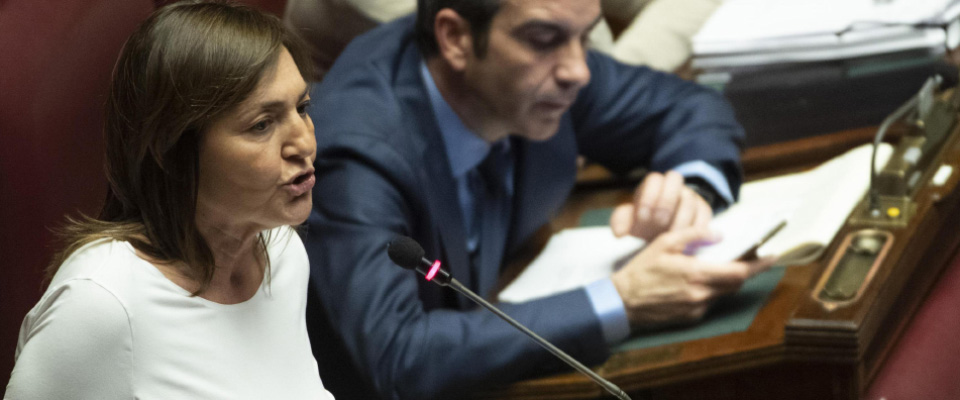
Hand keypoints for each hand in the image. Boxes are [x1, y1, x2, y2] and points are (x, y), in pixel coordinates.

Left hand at [610, 171, 711, 240]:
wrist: (663, 227)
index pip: (654, 180)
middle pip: (675, 180)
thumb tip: (618, 232)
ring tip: (670, 239)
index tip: (642, 218)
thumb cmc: (644, 220)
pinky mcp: (703, 210)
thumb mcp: (630, 220)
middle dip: (665, 202)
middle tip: (658, 224)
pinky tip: (685, 243)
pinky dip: (695, 230)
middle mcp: (674, 185)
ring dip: (679, 221)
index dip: (648, 197)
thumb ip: (621, 221)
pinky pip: (704, 216)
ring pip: (690, 201)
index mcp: (654, 184)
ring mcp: (690, 196)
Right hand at [610, 228, 774, 328]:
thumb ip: (693, 235)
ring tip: (714, 266)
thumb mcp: (664, 243)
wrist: (622, 302)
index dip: (759, 265)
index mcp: (697, 274)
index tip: (772, 256)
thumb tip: (718, 233)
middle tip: (747, 257)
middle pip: (735, 283)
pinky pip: (708, 301)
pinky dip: (708, 290)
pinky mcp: (691, 317)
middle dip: (743, 270)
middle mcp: (701, 294)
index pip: (739, 271)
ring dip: (723, 280)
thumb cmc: (641, 270)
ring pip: (722, 292)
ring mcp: (697, 308)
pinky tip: (693, 282)